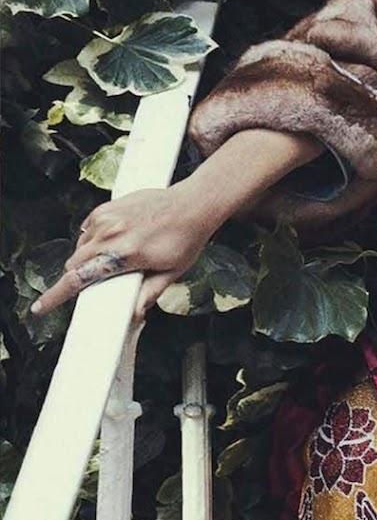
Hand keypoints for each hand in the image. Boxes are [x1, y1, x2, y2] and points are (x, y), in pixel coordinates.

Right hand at [32, 186, 214, 321]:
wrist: (193, 204)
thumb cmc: (186, 239)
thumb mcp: (171, 273)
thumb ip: (149, 294)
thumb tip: (134, 315)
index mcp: (123, 255)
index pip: (79, 278)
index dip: (56, 295)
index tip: (41, 307)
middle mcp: (110, 235)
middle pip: (74, 263)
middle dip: (80, 276)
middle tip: (101, 280)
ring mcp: (106, 219)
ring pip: (80, 246)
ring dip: (89, 256)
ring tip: (118, 256)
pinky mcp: (106, 207)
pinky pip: (88, 229)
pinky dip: (94, 238)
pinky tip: (116, 239)